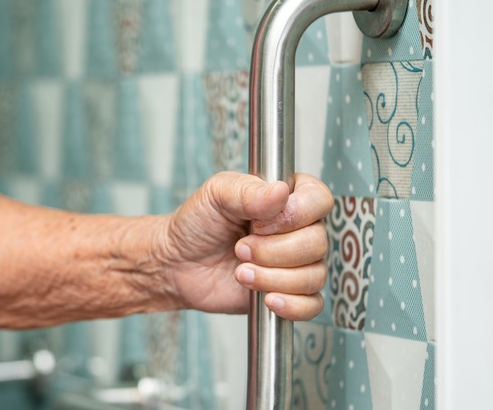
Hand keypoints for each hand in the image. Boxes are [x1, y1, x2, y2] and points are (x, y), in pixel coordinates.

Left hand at [158, 172, 332, 320]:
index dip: (294, 215)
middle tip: (240, 248)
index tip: (259, 223)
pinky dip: (291, 304)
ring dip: (272, 277)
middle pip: (317, 242)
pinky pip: (312, 305)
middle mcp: (298, 229)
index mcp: (287, 197)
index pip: (319, 199)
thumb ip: (248, 191)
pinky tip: (266, 298)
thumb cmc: (197, 223)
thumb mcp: (216, 194)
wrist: (177, 263)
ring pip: (313, 275)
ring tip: (240, 271)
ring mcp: (296, 262)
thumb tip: (281, 191)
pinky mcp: (290, 293)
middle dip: (273, 250)